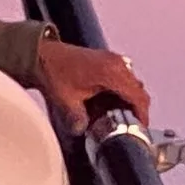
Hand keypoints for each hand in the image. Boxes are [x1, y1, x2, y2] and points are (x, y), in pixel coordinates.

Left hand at [33, 39, 149, 131]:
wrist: (42, 53)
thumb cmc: (53, 70)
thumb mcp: (66, 100)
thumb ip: (78, 119)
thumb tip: (84, 131)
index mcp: (111, 72)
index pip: (138, 97)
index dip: (142, 114)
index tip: (140, 127)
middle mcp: (116, 63)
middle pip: (139, 90)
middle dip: (137, 109)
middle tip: (130, 124)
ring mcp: (113, 59)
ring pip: (133, 83)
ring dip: (130, 99)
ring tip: (119, 114)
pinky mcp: (107, 59)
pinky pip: (124, 76)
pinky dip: (122, 90)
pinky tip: (109, 101)